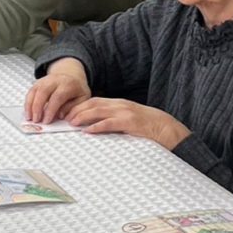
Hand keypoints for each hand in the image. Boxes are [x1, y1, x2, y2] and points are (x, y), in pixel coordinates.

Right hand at [25, 58, 90, 122]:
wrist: (72, 76)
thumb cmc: (77, 90)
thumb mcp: (82, 99)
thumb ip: (73, 108)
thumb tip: (62, 116)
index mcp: (69, 84)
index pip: (58, 96)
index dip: (51, 109)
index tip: (47, 120)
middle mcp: (56, 80)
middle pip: (43, 91)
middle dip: (38, 107)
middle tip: (36, 120)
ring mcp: (45, 80)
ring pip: (35, 90)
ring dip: (30, 105)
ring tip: (30, 118)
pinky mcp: (38, 82)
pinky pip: (30, 92)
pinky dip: (28, 102)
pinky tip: (28, 112)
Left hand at [67, 97, 190, 149]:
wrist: (168, 129)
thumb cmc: (150, 127)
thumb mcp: (131, 120)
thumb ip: (116, 120)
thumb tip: (99, 127)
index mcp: (120, 104)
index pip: (95, 101)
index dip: (80, 105)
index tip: (68, 112)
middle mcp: (121, 105)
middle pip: (93, 103)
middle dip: (77, 109)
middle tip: (64, 117)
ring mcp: (125, 113)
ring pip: (99, 111)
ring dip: (83, 116)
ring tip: (71, 122)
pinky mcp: (130, 123)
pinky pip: (110, 123)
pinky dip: (97, 126)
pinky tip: (87, 131)